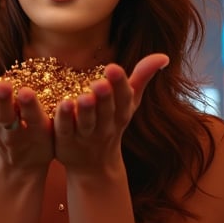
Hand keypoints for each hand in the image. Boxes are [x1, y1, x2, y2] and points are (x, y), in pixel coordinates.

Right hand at [0, 58, 53, 165]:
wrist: (19, 166)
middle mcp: (1, 128)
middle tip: (1, 84)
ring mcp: (22, 135)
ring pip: (22, 122)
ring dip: (24, 107)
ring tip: (25, 92)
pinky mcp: (42, 137)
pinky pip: (46, 125)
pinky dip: (55, 115)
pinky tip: (63, 101)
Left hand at [53, 53, 168, 171]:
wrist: (95, 166)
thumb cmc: (111, 123)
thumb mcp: (128, 103)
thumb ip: (142, 77)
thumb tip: (164, 56)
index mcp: (121, 113)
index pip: (123, 98)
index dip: (119, 84)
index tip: (113, 67)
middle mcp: (105, 125)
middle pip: (106, 111)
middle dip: (104, 97)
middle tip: (99, 83)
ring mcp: (85, 135)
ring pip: (86, 122)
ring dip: (84, 111)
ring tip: (80, 98)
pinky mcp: (66, 141)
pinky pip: (64, 130)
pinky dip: (63, 120)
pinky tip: (60, 107)